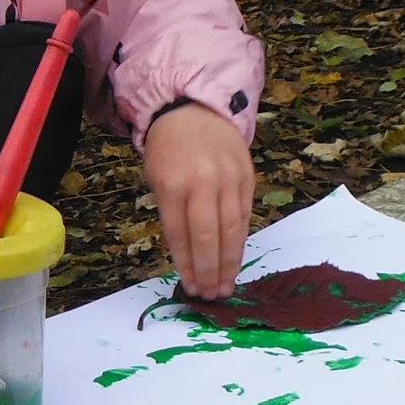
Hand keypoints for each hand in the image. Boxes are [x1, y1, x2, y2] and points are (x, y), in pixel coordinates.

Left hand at [144, 102, 254, 297]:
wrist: (196, 110)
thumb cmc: (169, 150)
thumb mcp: (157, 178)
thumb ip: (172, 213)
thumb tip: (188, 256)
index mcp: (173, 184)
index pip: (181, 234)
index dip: (187, 264)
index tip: (191, 287)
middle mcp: (203, 182)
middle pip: (209, 236)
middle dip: (210, 270)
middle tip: (212, 295)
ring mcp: (229, 179)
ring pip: (232, 229)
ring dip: (230, 262)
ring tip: (226, 286)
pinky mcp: (247, 177)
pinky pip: (245, 215)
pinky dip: (241, 240)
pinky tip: (237, 259)